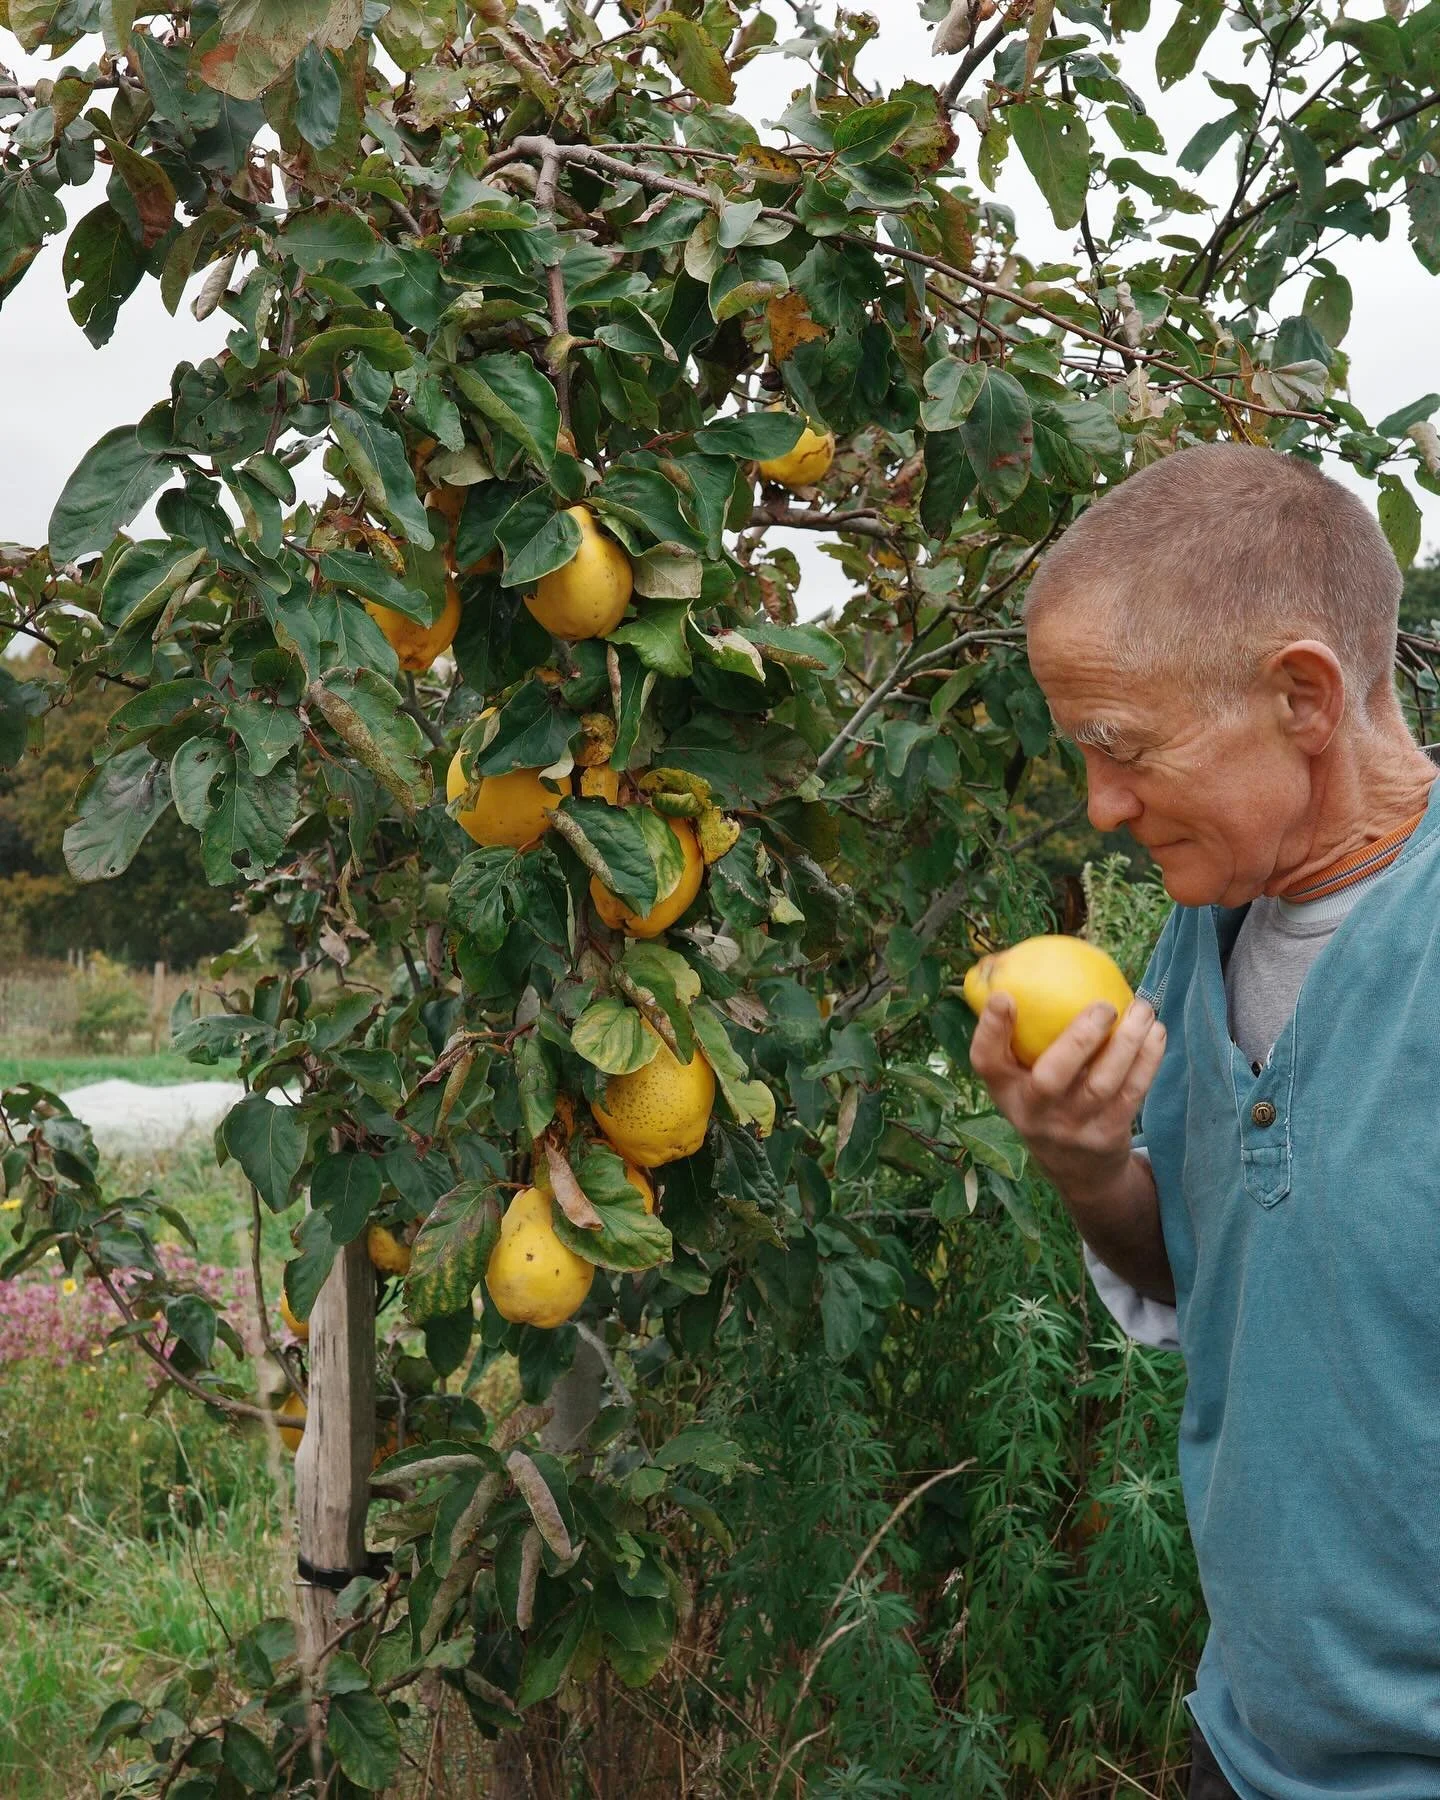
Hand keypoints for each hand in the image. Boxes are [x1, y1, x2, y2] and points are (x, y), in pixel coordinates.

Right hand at [969, 993, 1165, 1192]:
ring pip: (1102, 1084)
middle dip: (1079, 1038)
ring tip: (1142, 1009)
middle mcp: (1033, 1113)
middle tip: (1104, 1005)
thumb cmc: (1046, 1101)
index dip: (991, 1031)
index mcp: (1005, 1092)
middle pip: (1051, 1078)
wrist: (1078, 1171)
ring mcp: (1072, 1129)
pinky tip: (1156, 1032)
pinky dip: (1147, 1060)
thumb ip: (1017, 1035)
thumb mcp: (1021, 1080)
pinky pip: (1133, 1093)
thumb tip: (1004, 964)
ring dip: (1127, 1043)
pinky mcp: (1107, 1135)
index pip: (986, 1063)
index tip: (1005, 996)